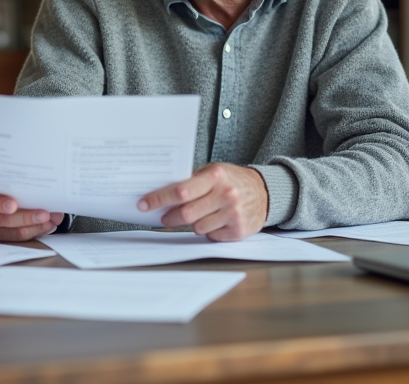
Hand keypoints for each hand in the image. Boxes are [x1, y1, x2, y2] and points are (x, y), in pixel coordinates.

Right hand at [0, 187, 62, 241]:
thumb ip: (5, 181)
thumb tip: (31, 179)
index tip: (13, 205)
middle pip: (2, 220)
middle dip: (27, 217)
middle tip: (46, 213)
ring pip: (11, 232)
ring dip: (35, 227)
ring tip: (52, 221)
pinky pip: (16, 238)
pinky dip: (33, 232)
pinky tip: (46, 227)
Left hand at [137, 163, 267, 241]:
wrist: (264, 192)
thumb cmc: (231, 180)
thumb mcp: (213, 172)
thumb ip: (191, 181)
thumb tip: (160, 193)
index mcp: (215, 176)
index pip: (181, 190)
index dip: (159, 199)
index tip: (143, 204)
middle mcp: (226, 194)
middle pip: (186, 213)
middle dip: (170, 217)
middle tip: (164, 218)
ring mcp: (233, 213)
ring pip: (197, 227)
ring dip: (191, 224)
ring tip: (198, 215)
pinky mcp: (238, 230)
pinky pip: (210, 236)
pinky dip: (207, 230)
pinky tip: (214, 221)